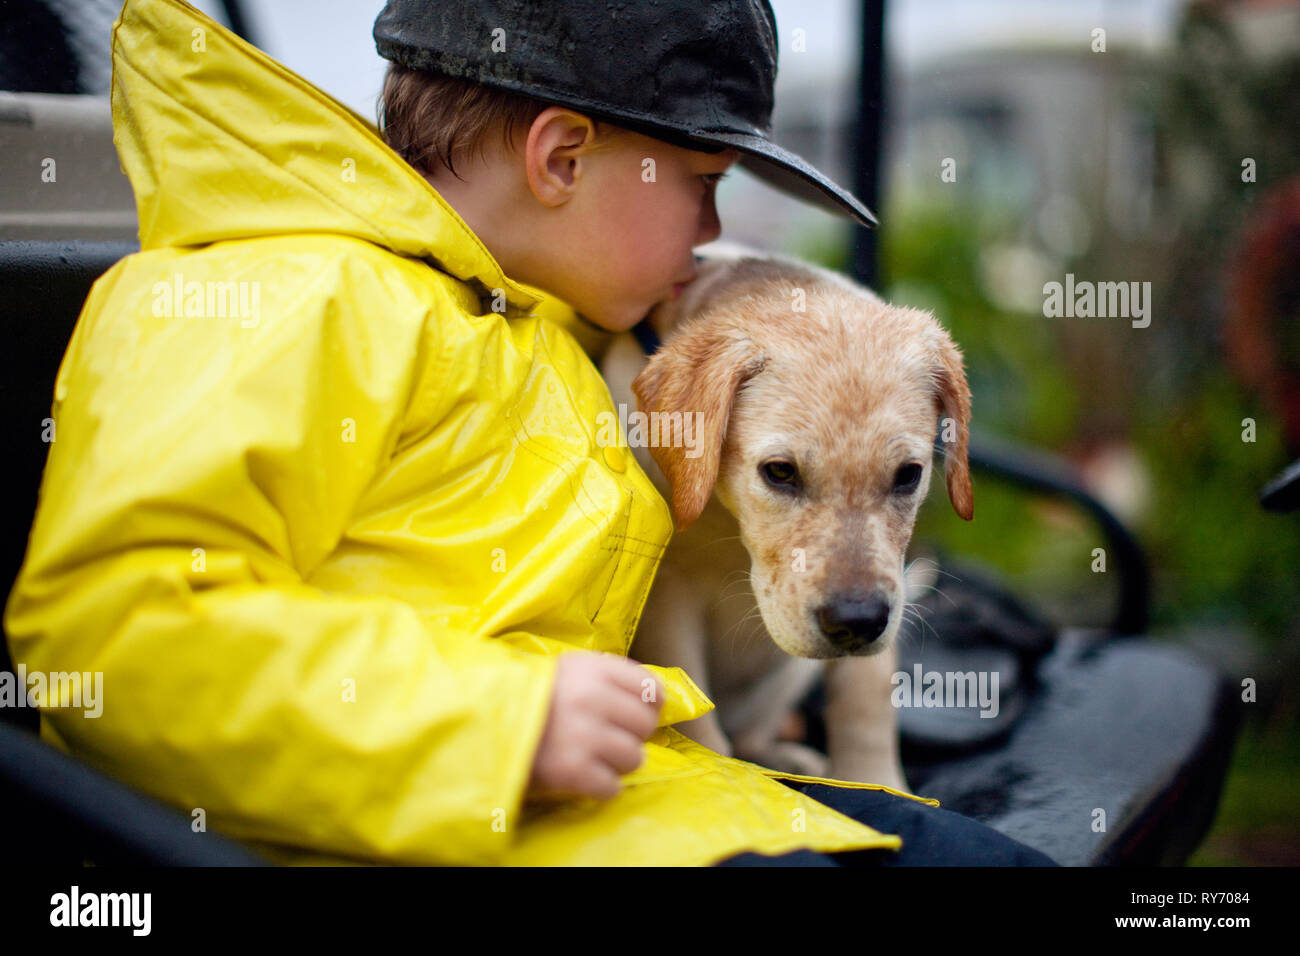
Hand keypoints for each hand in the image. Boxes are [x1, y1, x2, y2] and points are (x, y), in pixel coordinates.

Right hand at [527, 652, 663, 800]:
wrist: (480, 723)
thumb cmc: (527, 696)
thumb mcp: (567, 670)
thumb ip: (606, 678)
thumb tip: (652, 699)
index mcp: (594, 669)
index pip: (651, 688)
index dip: (648, 705)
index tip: (633, 714)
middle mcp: (594, 698)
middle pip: (645, 725)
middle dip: (630, 735)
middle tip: (606, 738)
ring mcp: (585, 735)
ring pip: (634, 758)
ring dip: (616, 763)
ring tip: (592, 758)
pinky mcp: (574, 770)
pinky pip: (612, 787)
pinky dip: (600, 787)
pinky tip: (583, 777)